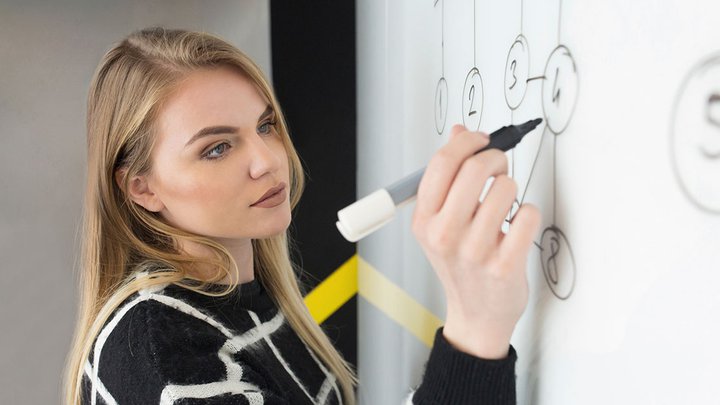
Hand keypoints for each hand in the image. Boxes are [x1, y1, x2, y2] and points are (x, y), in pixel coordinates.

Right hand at [412, 124, 540, 358]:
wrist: (476, 314)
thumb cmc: (460, 264)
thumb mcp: (441, 222)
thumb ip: (447, 176)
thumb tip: (459, 132)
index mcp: (424, 220)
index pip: (441, 163)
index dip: (467, 141)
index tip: (481, 139)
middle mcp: (444, 234)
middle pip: (474, 168)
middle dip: (494, 157)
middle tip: (499, 166)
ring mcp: (474, 251)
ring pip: (506, 188)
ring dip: (511, 188)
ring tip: (505, 205)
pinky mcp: (505, 264)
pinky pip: (528, 214)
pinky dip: (528, 213)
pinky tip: (517, 225)